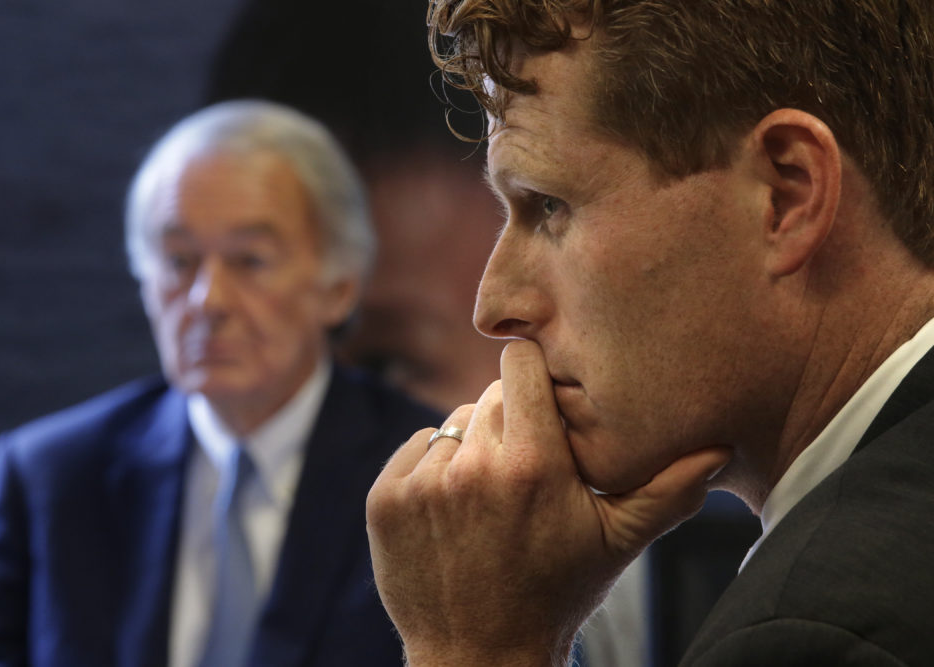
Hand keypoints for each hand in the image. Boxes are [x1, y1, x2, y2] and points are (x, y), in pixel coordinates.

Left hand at [366, 340, 730, 666]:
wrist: (478, 656)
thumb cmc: (555, 594)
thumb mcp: (617, 543)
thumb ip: (667, 490)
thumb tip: (721, 448)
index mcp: (534, 464)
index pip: (521, 364)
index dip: (534, 374)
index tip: (544, 396)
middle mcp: (473, 466)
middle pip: (490, 397)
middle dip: (511, 421)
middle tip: (525, 467)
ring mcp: (423, 483)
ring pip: (453, 424)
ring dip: (471, 447)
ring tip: (491, 497)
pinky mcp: (385, 499)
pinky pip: (415, 449)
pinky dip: (432, 468)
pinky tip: (455, 509)